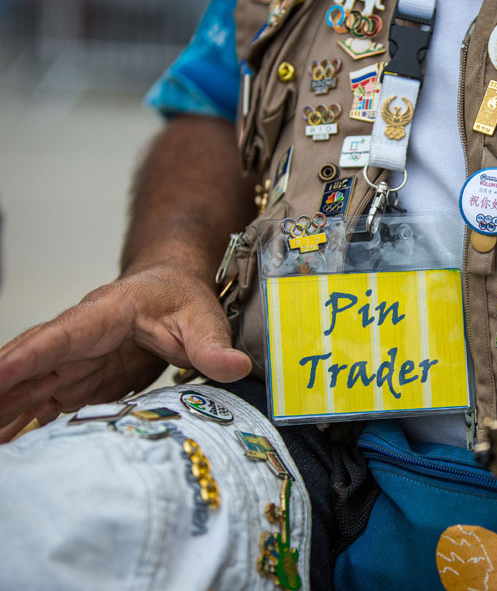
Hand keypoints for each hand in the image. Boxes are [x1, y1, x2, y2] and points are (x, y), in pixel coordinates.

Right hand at [0, 266, 251, 440]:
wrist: (174, 289)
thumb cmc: (183, 297)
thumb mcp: (204, 317)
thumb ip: (213, 344)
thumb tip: (236, 366)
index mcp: (105, 314)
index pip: (59, 337)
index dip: (25, 358)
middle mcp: (80, 338)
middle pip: (31, 366)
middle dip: (1, 391)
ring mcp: (77, 361)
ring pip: (32, 387)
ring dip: (8, 411)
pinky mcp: (82, 380)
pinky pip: (47, 402)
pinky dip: (26, 422)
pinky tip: (11, 443)